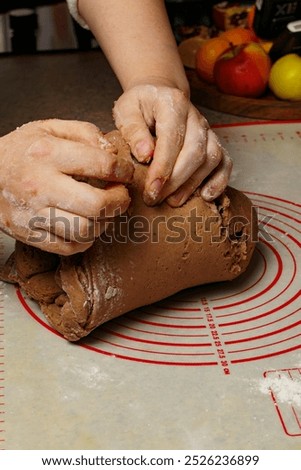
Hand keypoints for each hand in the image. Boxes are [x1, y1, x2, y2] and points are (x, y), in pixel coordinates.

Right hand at [0, 119, 133, 254]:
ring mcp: (33, 214)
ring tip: (105, 212)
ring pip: (84, 230)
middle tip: (122, 197)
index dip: (123, 171)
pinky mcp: (30, 235)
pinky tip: (87, 226)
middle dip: (119, 202)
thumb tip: (113, 153)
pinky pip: (68, 247)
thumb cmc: (21, 151)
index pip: (101, 165)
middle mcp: (40, 185)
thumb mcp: (50, 128)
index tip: (125, 173)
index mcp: (47, 153)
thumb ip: (85, 133)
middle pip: (96, 204)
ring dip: (104, 223)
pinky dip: (85, 240)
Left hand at [113, 84, 231, 206]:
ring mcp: (208, 130)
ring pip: (212, 159)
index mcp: (173, 104)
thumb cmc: (140, 106)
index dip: (163, 168)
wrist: (159, 96)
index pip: (172, 139)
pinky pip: (225, 162)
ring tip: (174, 201)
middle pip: (195, 152)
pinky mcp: (214, 143)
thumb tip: (145, 154)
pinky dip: (219, 181)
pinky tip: (206, 196)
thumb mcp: (126, 110)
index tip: (151, 190)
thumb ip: (133, 131)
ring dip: (193, 184)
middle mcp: (195, 117)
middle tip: (157, 199)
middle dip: (176, 181)